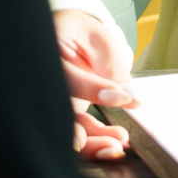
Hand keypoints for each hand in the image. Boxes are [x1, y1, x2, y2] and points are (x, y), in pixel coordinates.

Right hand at [54, 8, 135, 161]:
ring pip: (65, 128)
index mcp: (47, 52)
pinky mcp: (63, 111)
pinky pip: (74, 131)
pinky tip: (114, 141)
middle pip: (58, 112)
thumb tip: (132, 98)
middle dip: (84, 132)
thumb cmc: (82, 33)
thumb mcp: (100, 41)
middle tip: (114, 142)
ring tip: (118, 144)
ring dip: (92, 142)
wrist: (70, 35)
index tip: (123, 98)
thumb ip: (114, 68)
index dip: (91, 90)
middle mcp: (45, 81)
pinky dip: (93, 140)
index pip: (66, 76)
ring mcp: (53, 99)